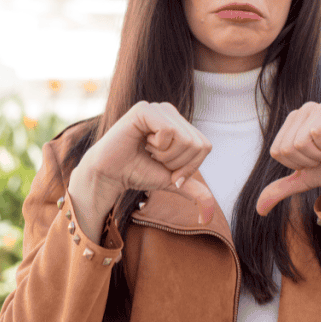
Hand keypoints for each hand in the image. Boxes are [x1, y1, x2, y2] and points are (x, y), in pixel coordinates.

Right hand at [68, 102, 217, 241]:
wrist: (110, 174)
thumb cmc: (138, 173)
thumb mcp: (171, 180)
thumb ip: (193, 189)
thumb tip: (210, 213)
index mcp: (179, 123)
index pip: (204, 146)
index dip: (189, 166)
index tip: (168, 170)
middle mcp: (170, 112)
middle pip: (196, 144)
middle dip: (176, 163)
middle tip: (154, 159)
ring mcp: (157, 108)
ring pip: (184, 138)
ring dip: (165, 155)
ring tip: (147, 150)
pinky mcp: (144, 109)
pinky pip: (168, 130)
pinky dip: (157, 145)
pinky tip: (141, 142)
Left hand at [256, 101, 320, 215]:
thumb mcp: (305, 179)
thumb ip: (281, 188)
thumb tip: (259, 209)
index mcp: (291, 122)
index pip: (277, 151)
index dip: (297, 164)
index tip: (316, 159)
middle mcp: (303, 110)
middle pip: (287, 148)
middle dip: (309, 160)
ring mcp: (319, 106)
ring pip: (300, 142)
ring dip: (320, 154)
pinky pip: (316, 133)